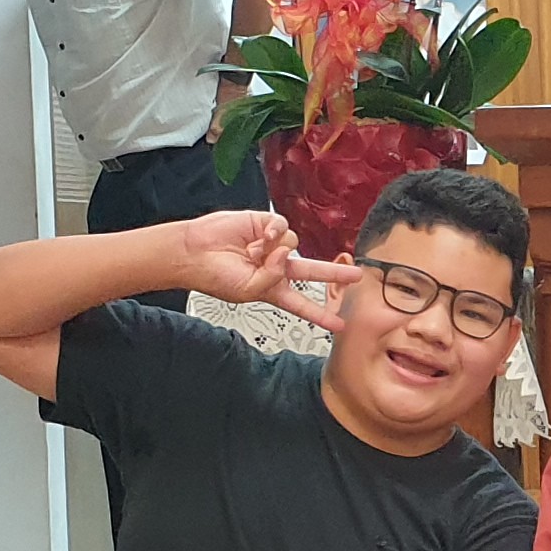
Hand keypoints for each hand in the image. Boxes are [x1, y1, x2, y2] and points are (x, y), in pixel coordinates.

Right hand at [174, 209, 356, 326]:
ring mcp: (271, 246)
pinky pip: (282, 228)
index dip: (320, 315)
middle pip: (312, 271)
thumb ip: (273, 279)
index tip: (339, 325)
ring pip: (294, 245)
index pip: (301, 305)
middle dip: (334, 274)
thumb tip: (287, 255)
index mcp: (272, 289)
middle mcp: (276, 267)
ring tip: (253, 253)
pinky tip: (260, 238)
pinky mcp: (264, 225)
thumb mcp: (248, 291)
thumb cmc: (215, 276)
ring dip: (275, 250)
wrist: (194, 253)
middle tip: (356, 275)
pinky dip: (273, 233)